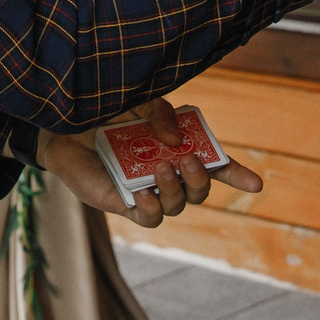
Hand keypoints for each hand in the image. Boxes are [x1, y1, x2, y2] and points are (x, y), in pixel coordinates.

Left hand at [38, 99, 263, 228]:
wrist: (62, 122)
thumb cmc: (105, 110)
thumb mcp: (139, 102)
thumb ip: (160, 114)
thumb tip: (176, 142)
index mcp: (176, 147)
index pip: (213, 164)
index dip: (237, 174)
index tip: (257, 184)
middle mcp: (165, 172)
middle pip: (198, 191)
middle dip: (200, 180)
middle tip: (187, 160)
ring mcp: (145, 189)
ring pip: (175, 206)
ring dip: (176, 190)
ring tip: (161, 168)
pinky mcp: (121, 202)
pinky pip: (147, 217)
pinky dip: (152, 208)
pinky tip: (144, 193)